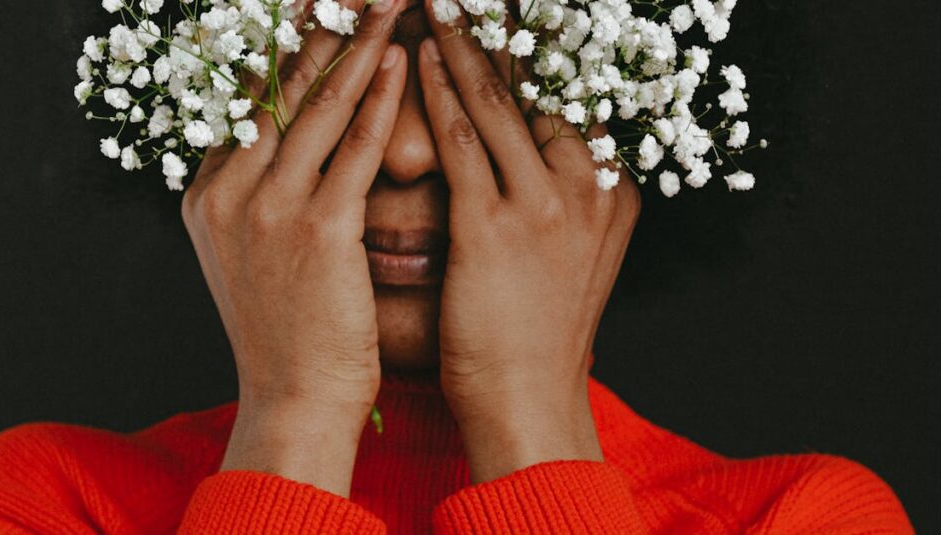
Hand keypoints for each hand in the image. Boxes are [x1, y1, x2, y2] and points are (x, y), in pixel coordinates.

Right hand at [180, 0, 405, 496]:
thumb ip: (260, 196)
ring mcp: (268, 208)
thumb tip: (293, 145)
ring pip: (317, 107)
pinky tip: (402, 63)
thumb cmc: (287, 332)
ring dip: (356, 48)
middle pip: (277, 89)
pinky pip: (355, 149)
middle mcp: (227, 191)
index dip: (285, 52)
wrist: (293, 400)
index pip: (247, 103)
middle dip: (319, 32)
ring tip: (386, 5)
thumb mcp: (254, 255)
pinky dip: (381, 101)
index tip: (314, 12)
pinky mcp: (317, 229)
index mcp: (208, 195)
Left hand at [419, 10, 640, 483]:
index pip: (566, 100)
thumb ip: (561, 196)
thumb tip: (526, 148)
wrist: (530, 398)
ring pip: (498, 105)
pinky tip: (418, 63)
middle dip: (497, 32)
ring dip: (462, 47)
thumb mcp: (569, 253)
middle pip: (538, 88)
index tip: (504, 9)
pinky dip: (438, 98)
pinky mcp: (498, 229)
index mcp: (613, 190)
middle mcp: (591, 187)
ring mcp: (549, 205)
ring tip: (437, 4)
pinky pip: (462, 146)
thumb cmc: (537, 330)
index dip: (531, 50)